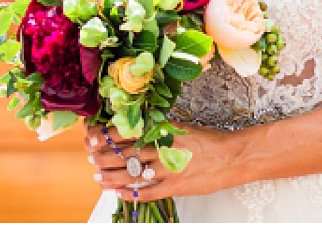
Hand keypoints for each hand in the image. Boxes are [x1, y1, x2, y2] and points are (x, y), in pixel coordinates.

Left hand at [84, 121, 240, 201]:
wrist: (231, 157)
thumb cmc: (207, 141)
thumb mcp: (180, 128)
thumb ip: (158, 129)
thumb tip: (135, 127)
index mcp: (162, 131)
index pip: (125, 131)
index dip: (105, 135)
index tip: (92, 136)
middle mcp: (161, 149)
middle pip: (123, 154)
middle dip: (103, 157)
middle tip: (91, 158)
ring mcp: (167, 170)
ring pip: (131, 174)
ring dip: (111, 177)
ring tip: (98, 178)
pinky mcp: (174, 187)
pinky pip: (147, 193)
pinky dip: (131, 194)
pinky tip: (119, 193)